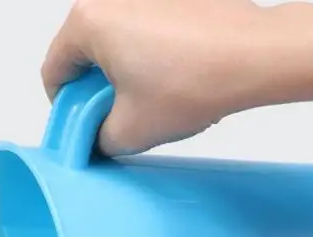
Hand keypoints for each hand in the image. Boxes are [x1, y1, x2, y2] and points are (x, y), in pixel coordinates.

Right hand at [41, 0, 271, 154]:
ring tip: (151, 99)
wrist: (258, 55)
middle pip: (82, 52)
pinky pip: (143, 26)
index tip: (83, 128)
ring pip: (114, 40)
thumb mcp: (128, 132)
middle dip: (93, 88)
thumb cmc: (192, 83)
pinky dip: (147, 53)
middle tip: (117, 118)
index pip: (54, 71)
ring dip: (121, 72)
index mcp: (87, 20)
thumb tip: (94, 139)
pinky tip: (172, 78)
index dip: (65, 109)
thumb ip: (96, 140)